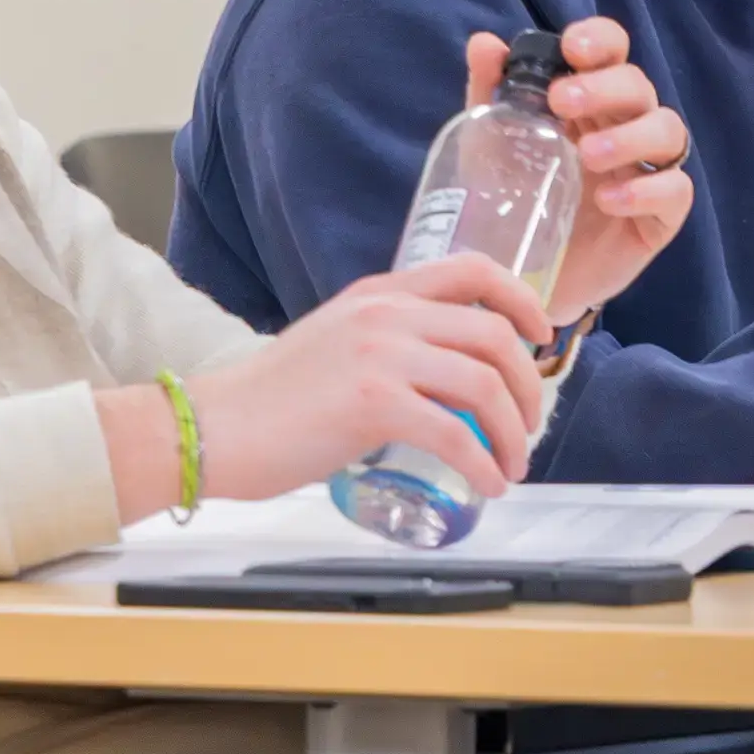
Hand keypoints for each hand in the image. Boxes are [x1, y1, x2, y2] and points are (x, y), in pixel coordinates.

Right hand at [106, 252, 555, 518]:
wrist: (212, 429)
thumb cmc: (270, 401)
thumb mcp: (337, 343)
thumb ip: (387, 343)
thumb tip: (442, 377)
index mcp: (380, 293)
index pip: (473, 269)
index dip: (521, 299)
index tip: (541, 335)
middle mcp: (386, 313)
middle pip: (495, 333)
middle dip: (529, 384)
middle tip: (529, 424)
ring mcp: (380, 355)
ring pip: (485, 384)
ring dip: (514, 431)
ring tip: (513, 465)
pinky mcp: (373, 403)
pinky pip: (456, 434)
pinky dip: (484, 464)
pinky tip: (487, 484)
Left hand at [483, 19, 693, 320]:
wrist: (522, 282)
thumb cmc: (515, 201)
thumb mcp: (491, 147)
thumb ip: (489, 95)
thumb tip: (484, 43)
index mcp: (590, 101)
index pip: (612, 52)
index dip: (601, 40)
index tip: (571, 48)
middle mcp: (626, 126)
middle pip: (638, 85)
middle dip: (605, 86)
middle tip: (562, 102)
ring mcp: (647, 170)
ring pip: (668, 130)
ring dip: (631, 135)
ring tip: (589, 155)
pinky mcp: (660, 217)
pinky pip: (676, 191)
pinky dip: (647, 189)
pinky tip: (610, 199)